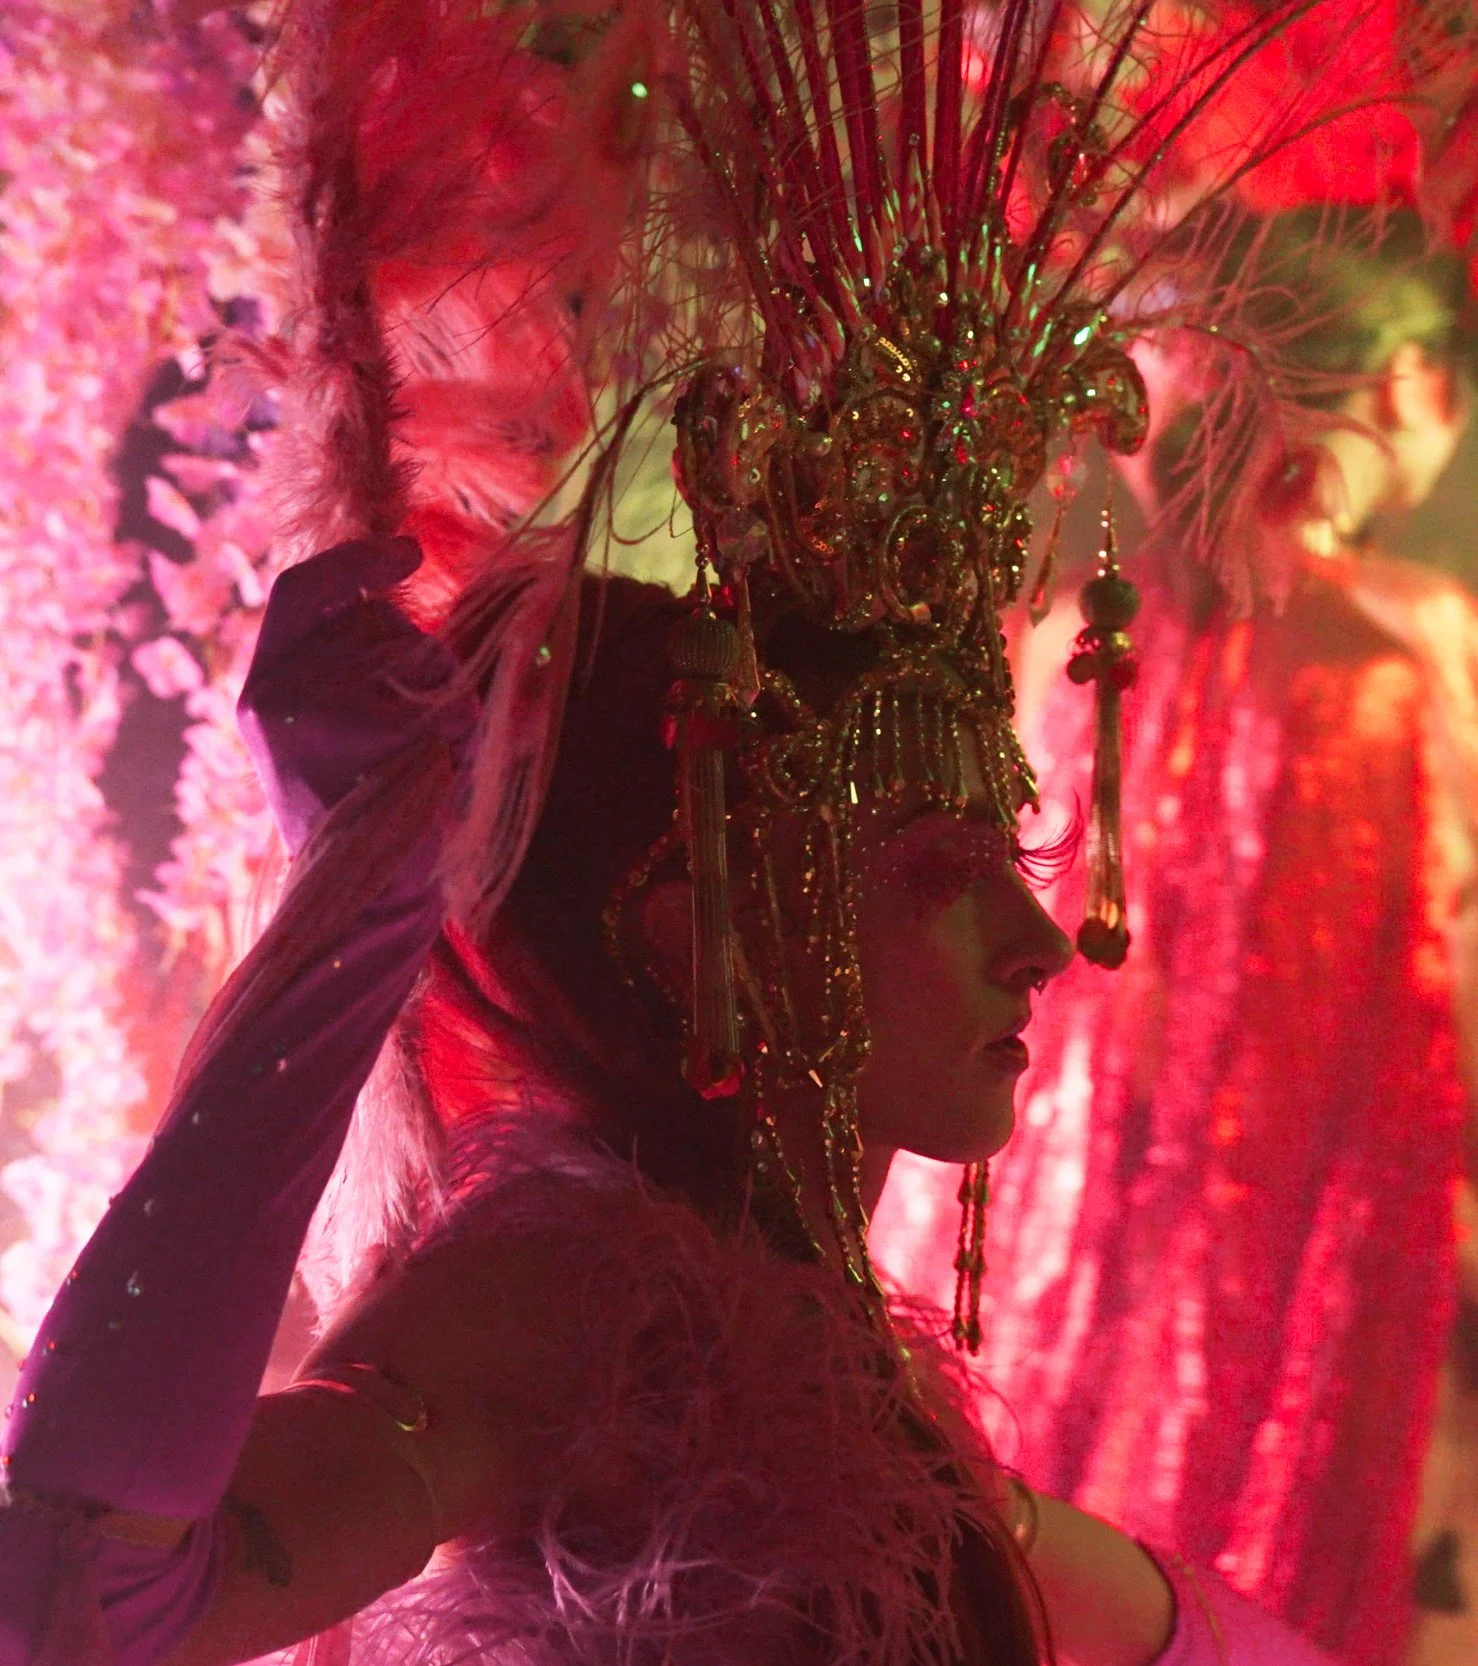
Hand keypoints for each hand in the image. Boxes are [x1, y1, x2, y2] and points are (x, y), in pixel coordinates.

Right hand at [239, 537, 473, 855]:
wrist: (368, 902)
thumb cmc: (374, 815)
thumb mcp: (350, 732)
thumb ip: (369, 667)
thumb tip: (441, 593)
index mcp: (267, 687)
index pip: (302, 592)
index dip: (356, 563)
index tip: (410, 554)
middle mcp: (278, 693)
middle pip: (386, 625)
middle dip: (425, 667)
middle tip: (416, 740)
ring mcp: (319, 711)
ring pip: (424, 657)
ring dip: (449, 703)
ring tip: (423, 763)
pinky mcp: (369, 733)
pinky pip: (450, 701)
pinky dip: (464, 731)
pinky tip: (438, 774)